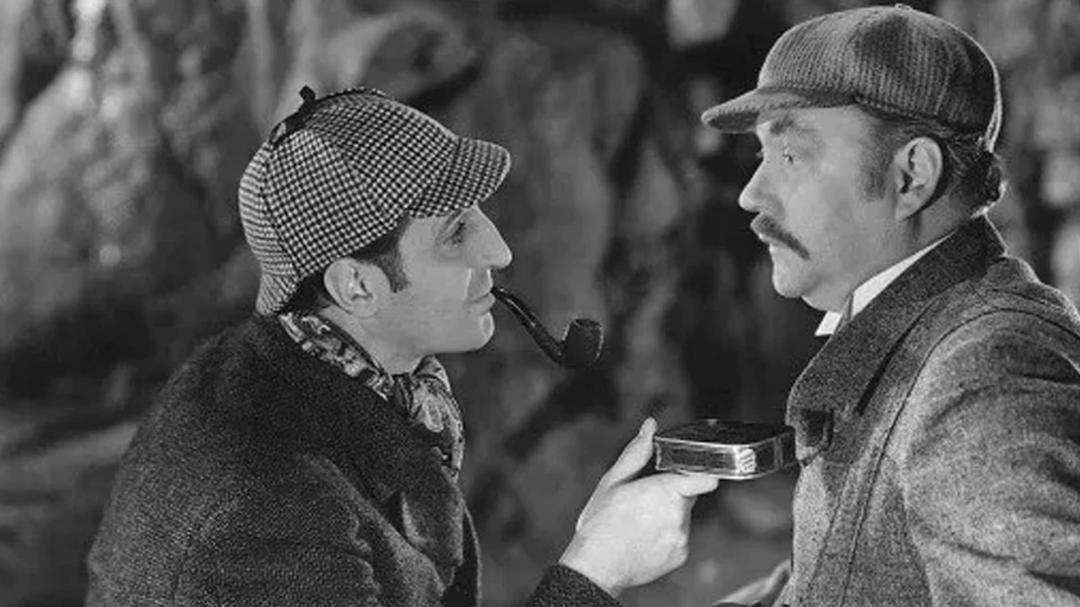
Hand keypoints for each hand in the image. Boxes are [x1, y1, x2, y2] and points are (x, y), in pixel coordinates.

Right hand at [558, 418, 718, 596]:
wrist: (596, 568)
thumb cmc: (599, 525)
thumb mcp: (612, 482)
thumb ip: (636, 453)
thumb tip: (650, 427)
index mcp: (664, 492)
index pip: (704, 479)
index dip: (700, 473)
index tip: (693, 472)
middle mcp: (678, 515)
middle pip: (688, 494)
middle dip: (672, 493)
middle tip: (643, 501)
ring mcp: (682, 537)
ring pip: (682, 516)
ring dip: (668, 515)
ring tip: (639, 523)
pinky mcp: (681, 555)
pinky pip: (679, 537)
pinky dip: (666, 536)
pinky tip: (643, 539)